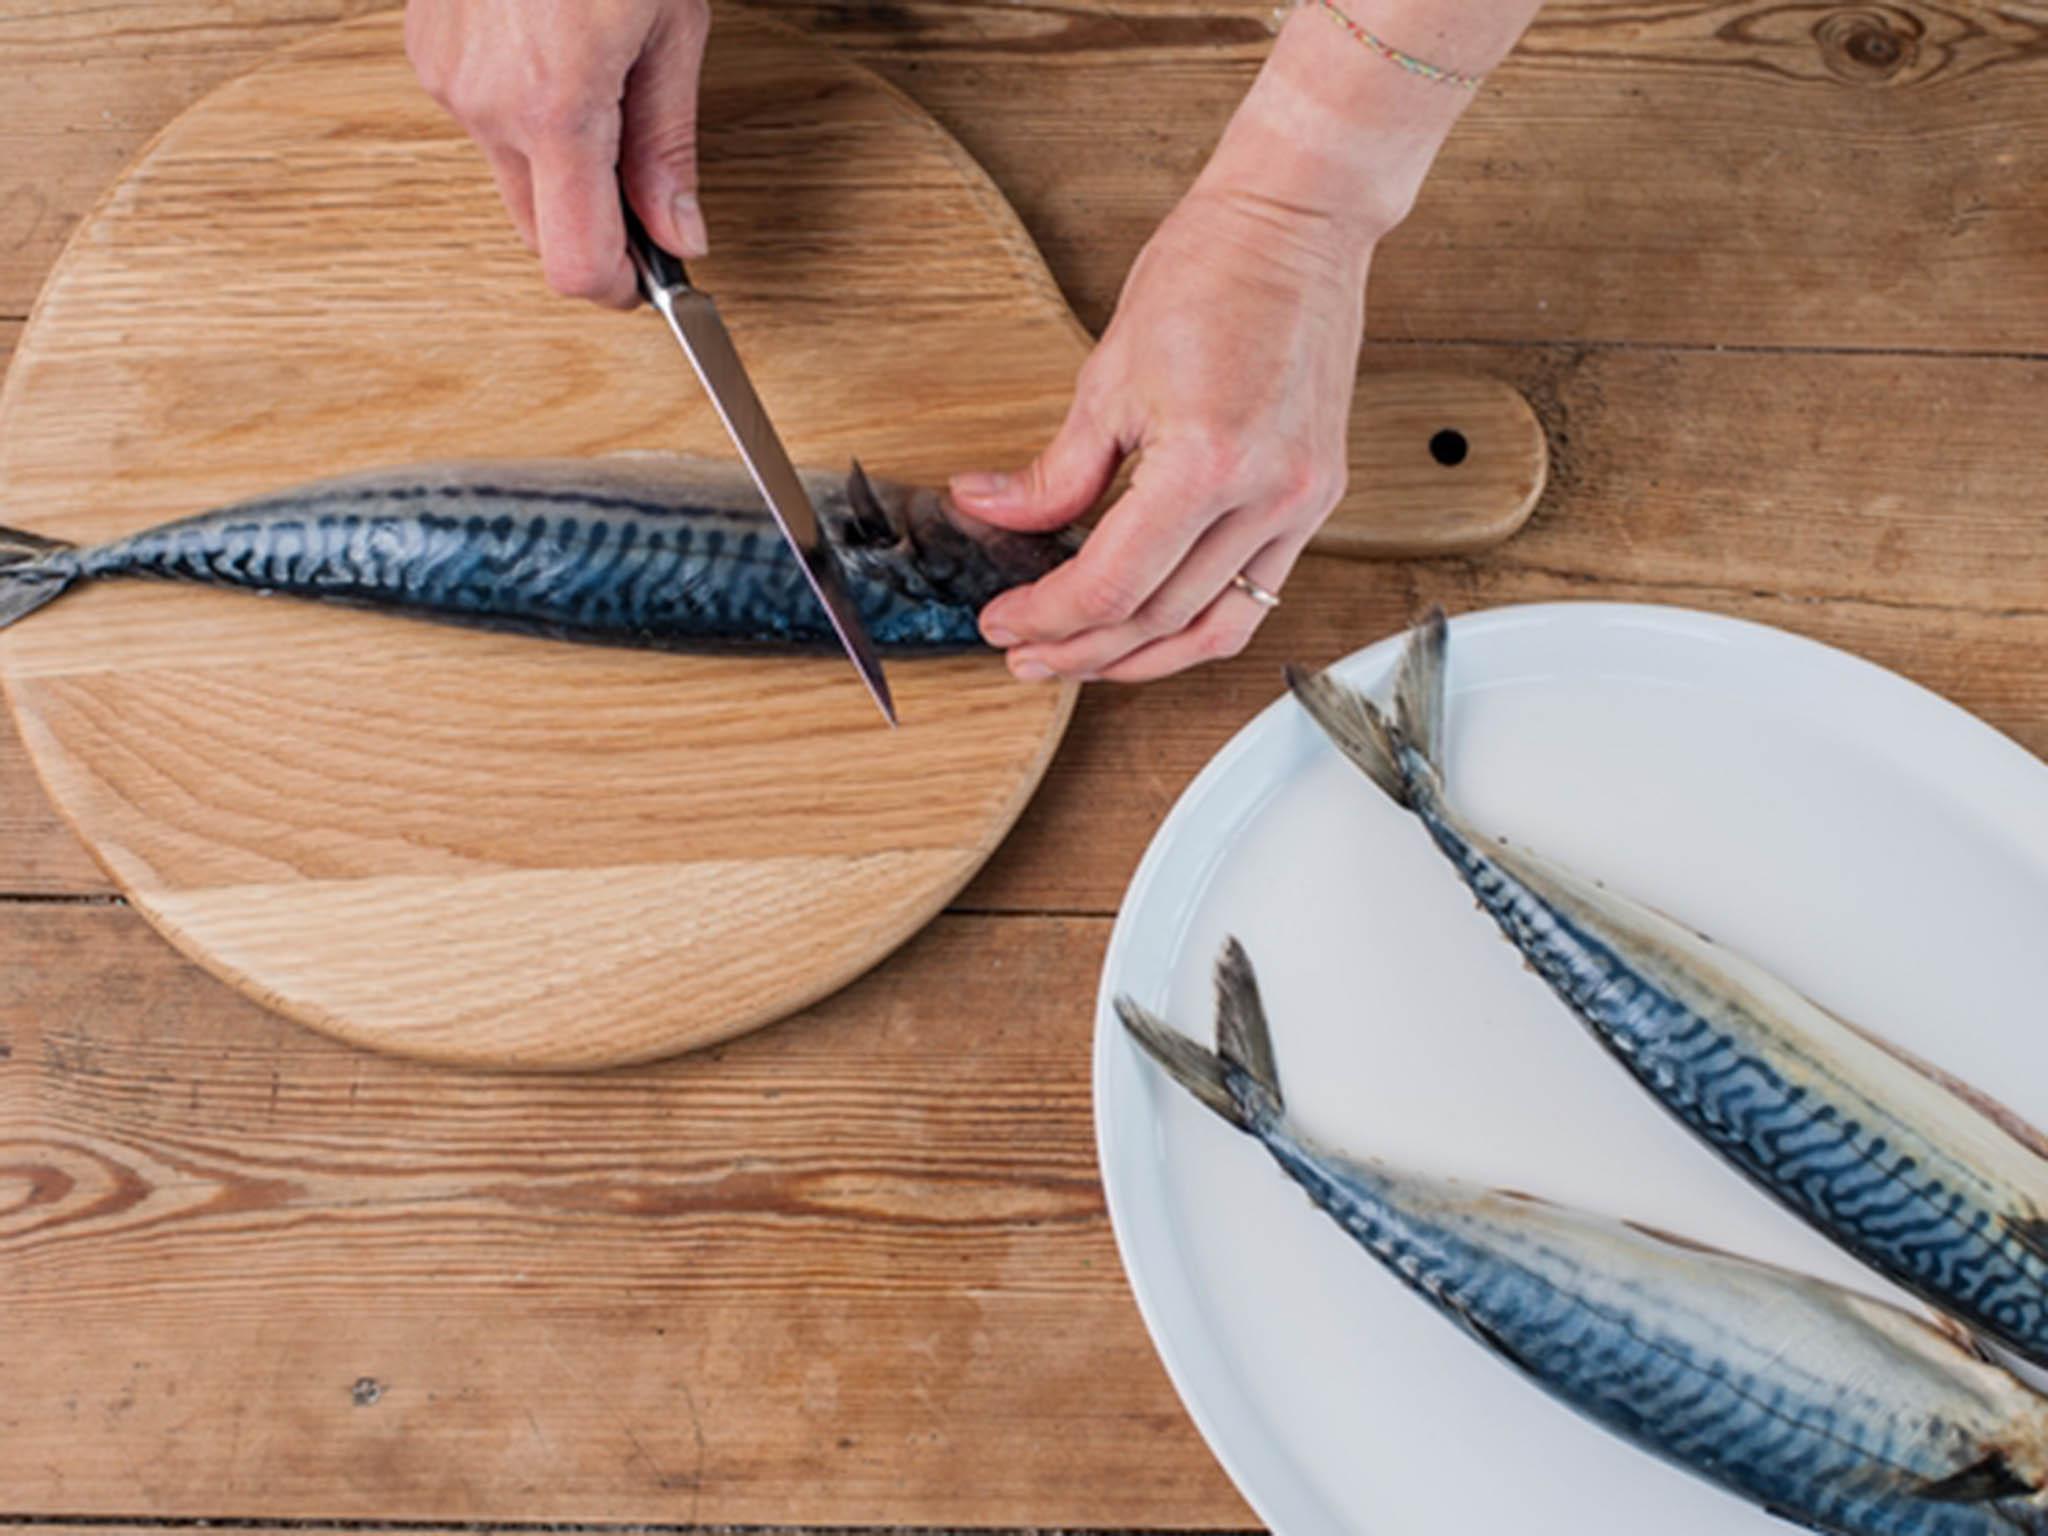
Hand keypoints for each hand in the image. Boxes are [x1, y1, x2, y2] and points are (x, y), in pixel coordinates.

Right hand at [406, 0, 710, 307]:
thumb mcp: (671, 25)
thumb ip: (667, 145)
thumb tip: (677, 235)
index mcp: (555, 104)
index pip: (575, 263)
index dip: (616, 286)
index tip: (645, 279)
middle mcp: (486, 101)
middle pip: (537, 232)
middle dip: (591, 226)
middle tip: (640, 190)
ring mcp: (447, 76)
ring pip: (511, 173)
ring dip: (557, 162)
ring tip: (600, 87)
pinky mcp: (427, 51)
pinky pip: (483, 120)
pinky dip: (523, 112)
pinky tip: (555, 58)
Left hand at [951, 187, 1367, 681]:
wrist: (1297, 223)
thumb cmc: (1212, 272)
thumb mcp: (1109, 376)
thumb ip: (1055, 471)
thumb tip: (991, 511)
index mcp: (1207, 463)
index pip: (1112, 584)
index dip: (1048, 617)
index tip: (1004, 622)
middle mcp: (1266, 495)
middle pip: (1161, 618)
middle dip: (1083, 648)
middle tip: (1027, 652)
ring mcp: (1301, 501)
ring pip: (1217, 626)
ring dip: (1144, 656)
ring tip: (1084, 659)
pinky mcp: (1317, 496)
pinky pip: (1259, 595)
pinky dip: (1200, 623)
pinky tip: (1155, 626)